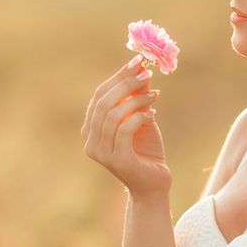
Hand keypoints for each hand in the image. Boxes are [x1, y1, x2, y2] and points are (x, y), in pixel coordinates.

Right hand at [82, 56, 169, 199]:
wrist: (154, 185)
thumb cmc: (146, 152)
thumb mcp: (141, 119)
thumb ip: (137, 98)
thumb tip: (141, 69)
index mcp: (91, 129)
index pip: (99, 95)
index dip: (118, 76)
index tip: (137, 61)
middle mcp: (91, 141)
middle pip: (103, 102)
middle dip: (126, 84)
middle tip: (147, 73)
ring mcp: (102, 153)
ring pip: (113, 115)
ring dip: (136, 100)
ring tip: (155, 95)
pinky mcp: (117, 160)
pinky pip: (125, 130)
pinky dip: (139, 117)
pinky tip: (152, 114)